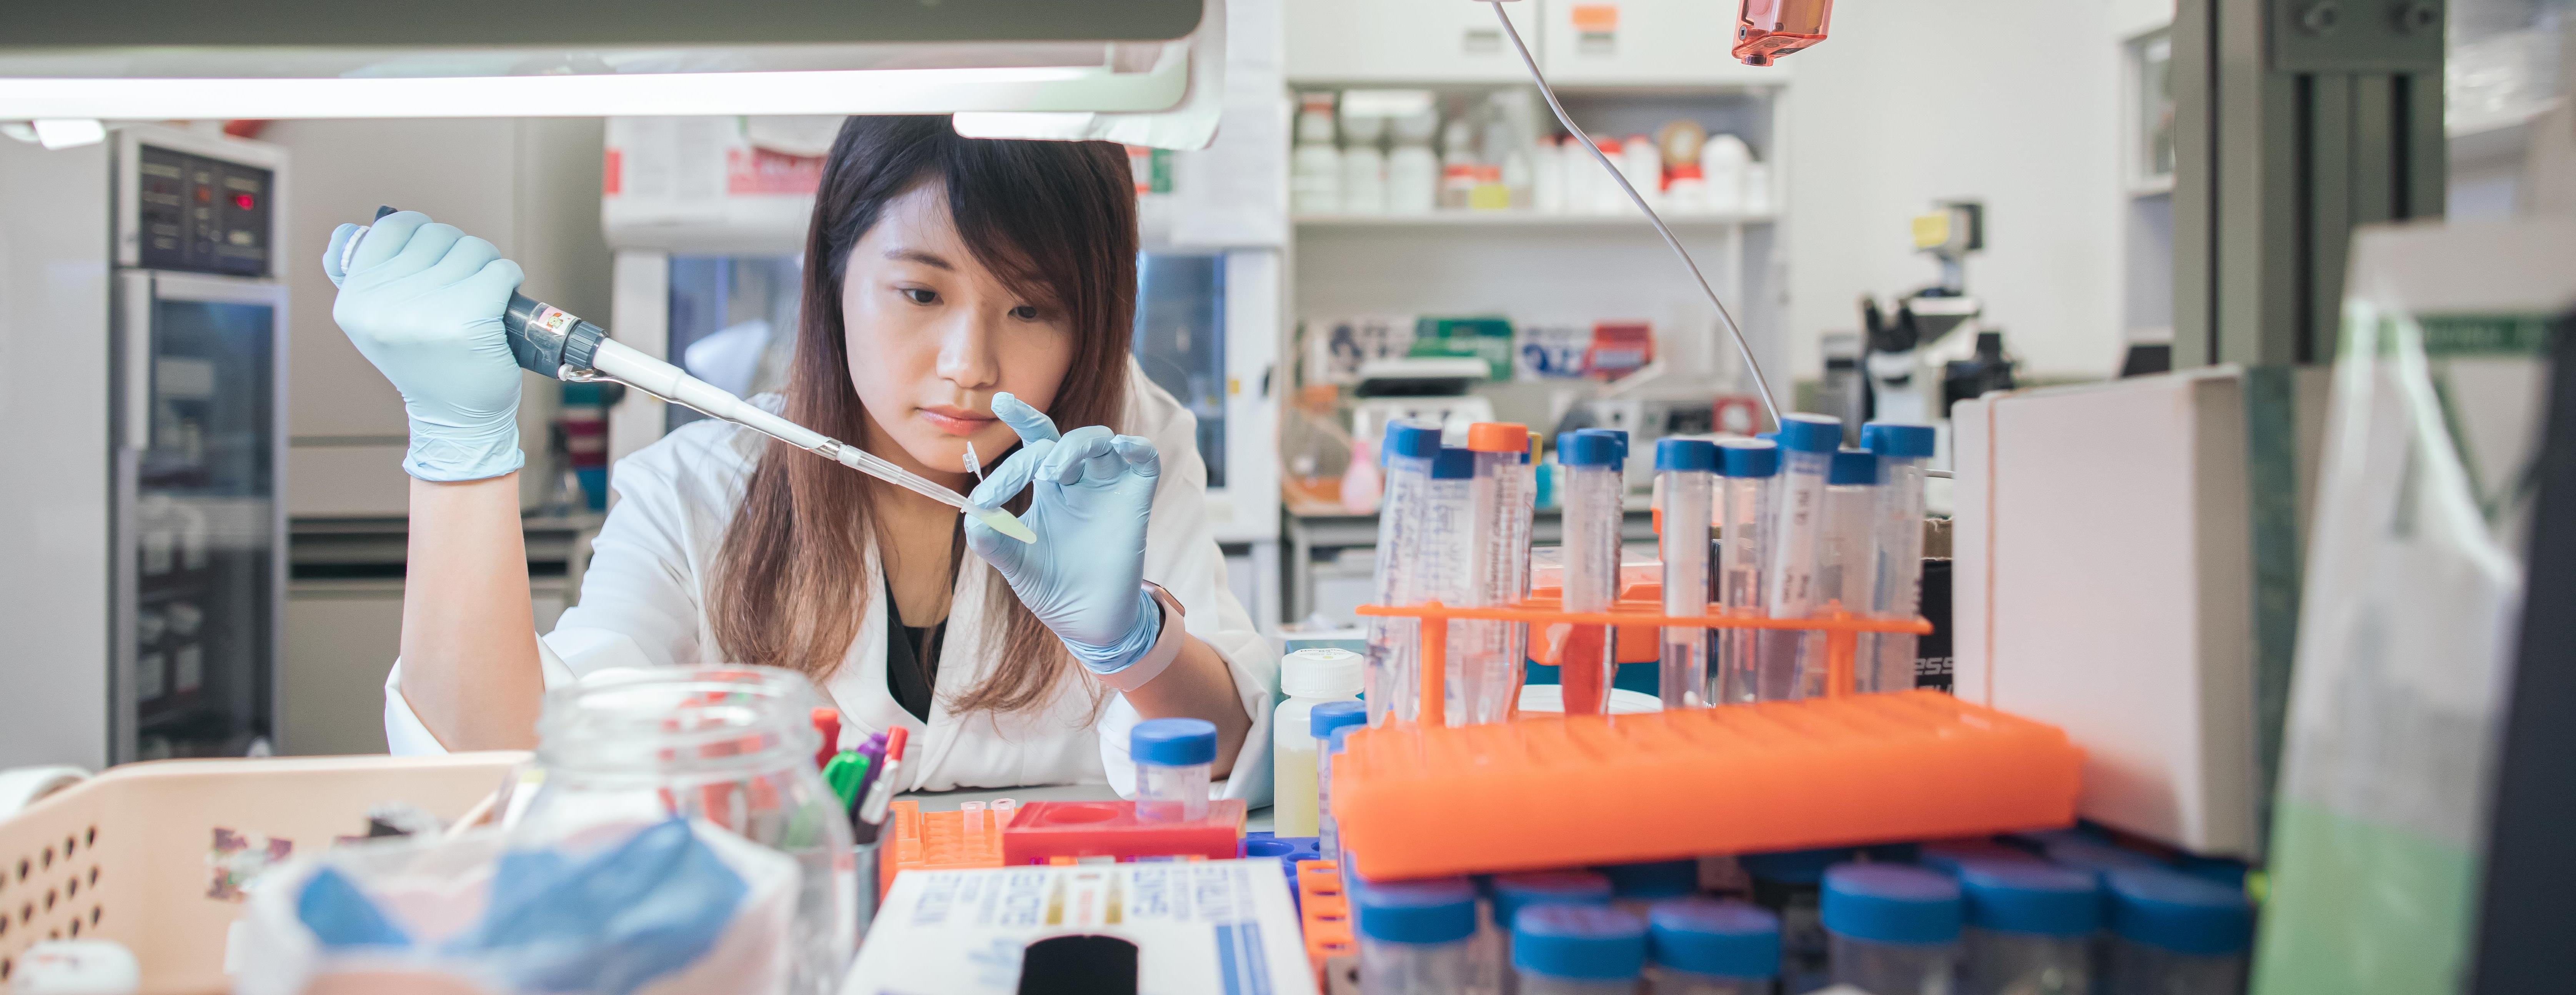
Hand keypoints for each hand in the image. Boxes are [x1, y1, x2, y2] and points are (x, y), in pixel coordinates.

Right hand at [322, 211, 526, 481]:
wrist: (454, 418)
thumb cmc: (424, 363)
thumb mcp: (373, 322)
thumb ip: (361, 276)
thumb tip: (350, 230)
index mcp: (355, 299)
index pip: (392, 228)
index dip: (421, 232)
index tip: (435, 253)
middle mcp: (384, 305)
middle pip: (438, 235)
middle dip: (458, 252)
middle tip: (462, 283)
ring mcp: (426, 313)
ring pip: (472, 249)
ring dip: (485, 266)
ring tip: (480, 295)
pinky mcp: (468, 321)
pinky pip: (499, 271)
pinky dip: (507, 279)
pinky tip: (500, 299)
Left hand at [962, 393, 1163, 673]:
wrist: (1087, 623)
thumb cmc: (1052, 588)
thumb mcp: (1014, 562)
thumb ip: (991, 539)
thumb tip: (971, 516)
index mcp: (1049, 488)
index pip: (1035, 442)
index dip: (1021, 418)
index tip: (998, 404)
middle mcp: (1079, 482)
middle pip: (1063, 437)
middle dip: (1038, 439)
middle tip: (1029, 473)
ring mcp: (1109, 489)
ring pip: (1101, 440)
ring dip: (1077, 445)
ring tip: (1054, 471)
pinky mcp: (1136, 502)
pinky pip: (1145, 460)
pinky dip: (1136, 447)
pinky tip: (1120, 448)